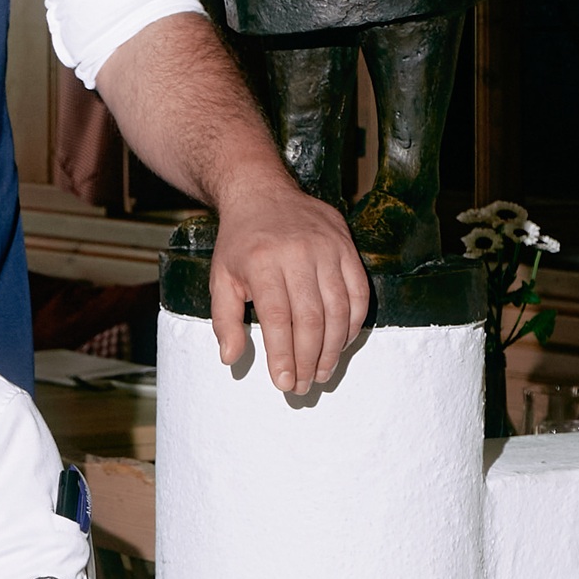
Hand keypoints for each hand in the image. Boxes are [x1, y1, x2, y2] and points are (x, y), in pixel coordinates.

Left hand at [206, 166, 369, 401]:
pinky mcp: (346, 247)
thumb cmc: (240, 243)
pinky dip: (352, 323)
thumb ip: (224, 320)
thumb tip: (230, 358)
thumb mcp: (220, 278)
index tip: (283, 383)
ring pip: (339, 309)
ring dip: (333, 348)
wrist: (261, 193)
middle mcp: (298, 254)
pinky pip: (358, 292)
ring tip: (321, 372)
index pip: (278, 319)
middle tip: (303, 385)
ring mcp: (326, 249)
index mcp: (262, 263)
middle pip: (312, 319)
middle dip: (308, 359)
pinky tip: (341, 343)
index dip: (283, 356)